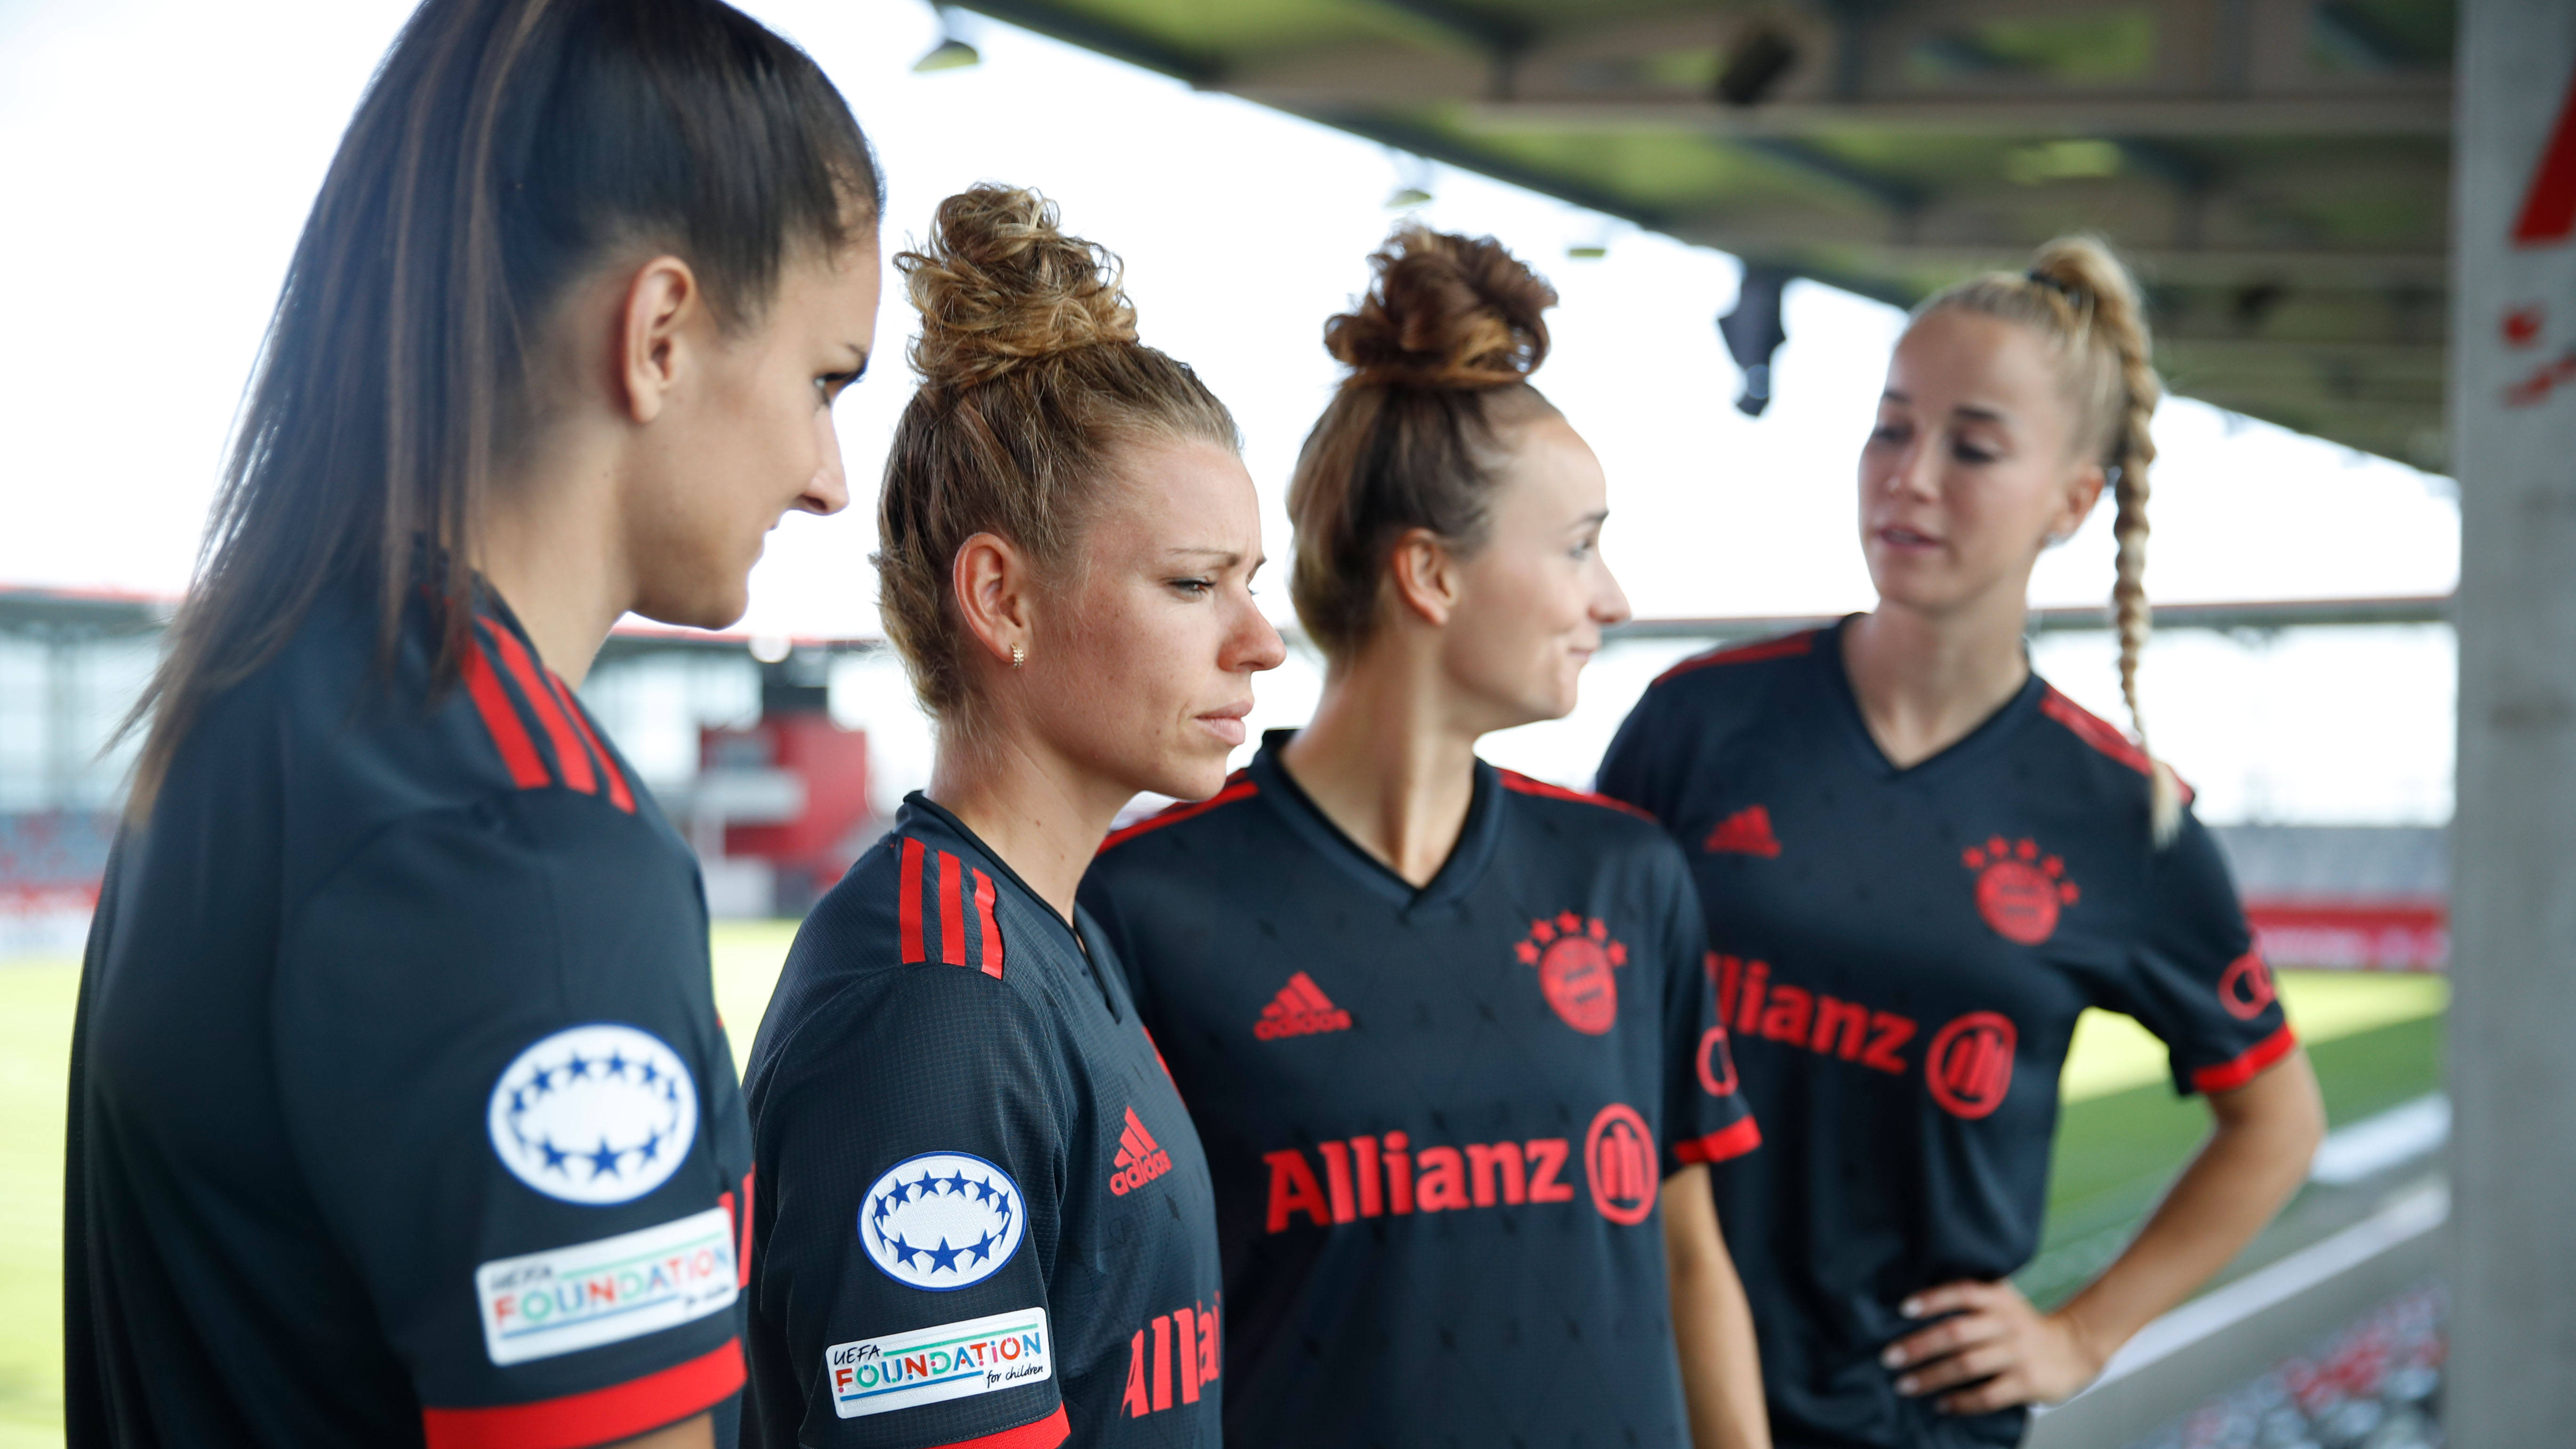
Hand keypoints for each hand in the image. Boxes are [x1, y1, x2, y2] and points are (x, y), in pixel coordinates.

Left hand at [1881, 1279, 2106, 1414]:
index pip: (1962, 1292)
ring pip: (1967, 1365)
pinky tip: (1942, 1405)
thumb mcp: (2002, 1301)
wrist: (2074, 1349)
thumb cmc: (2023, 1326)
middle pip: (1957, 1332)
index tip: (1902, 1309)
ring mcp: (2018, 1354)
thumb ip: (1970, 1298)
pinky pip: (1987, 1395)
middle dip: (1919, 1346)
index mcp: (1998, 1298)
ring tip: (1904, 1385)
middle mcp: (2007, 1323)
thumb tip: (1912, 1302)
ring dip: (1931, 1377)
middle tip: (1889, 1357)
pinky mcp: (2027, 1382)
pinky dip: (1961, 1402)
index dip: (1932, 1299)